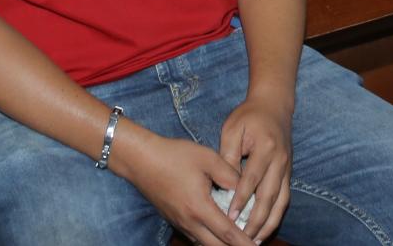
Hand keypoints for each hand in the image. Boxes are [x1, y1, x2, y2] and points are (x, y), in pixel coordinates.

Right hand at [112, 129, 252, 245]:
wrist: (141, 159)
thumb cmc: (174, 155)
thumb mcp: (207, 158)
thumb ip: (229, 174)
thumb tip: (244, 187)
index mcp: (199, 207)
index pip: (227, 233)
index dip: (244, 242)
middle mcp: (189, 221)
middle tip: (251, 245)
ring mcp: (179, 223)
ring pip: (204, 244)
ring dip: (221, 244)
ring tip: (237, 240)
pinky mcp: (174, 220)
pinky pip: (195, 237)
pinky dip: (209, 239)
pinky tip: (217, 232)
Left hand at [217, 99, 293, 243]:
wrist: (274, 105)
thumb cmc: (249, 116)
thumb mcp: (233, 129)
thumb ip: (228, 155)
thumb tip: (222, 183)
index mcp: (265, 147)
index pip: (252, 179)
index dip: (241, 199)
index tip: (230, 218)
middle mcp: (280, 160)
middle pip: (269, 196)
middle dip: (256, 220)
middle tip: (243, 238)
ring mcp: (286, 168)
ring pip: (280, 202)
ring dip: (268, 224)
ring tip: (254, 240)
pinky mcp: (288, 174)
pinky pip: (284, 199)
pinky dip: (275, 216)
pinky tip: (264, 229)